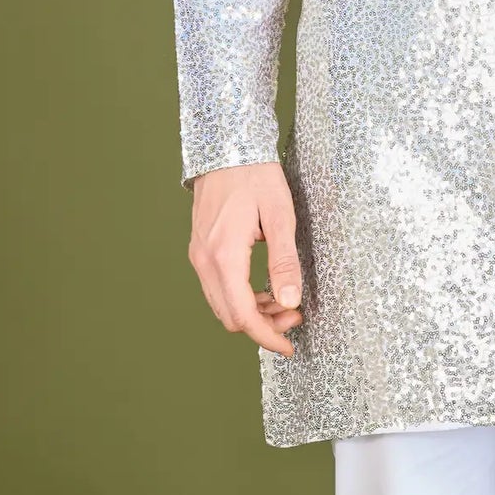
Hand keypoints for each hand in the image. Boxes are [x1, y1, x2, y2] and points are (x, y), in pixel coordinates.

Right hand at [187, 161, 305, 354]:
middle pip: (230, 316)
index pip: (243, 315)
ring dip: (253, 312)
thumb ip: (284, 262)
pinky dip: (241, 297)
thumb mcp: (280, 216)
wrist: (227, 148)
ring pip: (222, 304)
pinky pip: (218, 287)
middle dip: (263, 326)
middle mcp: (204, 261)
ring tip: (285, 304)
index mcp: (224, 256)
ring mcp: (199, 255)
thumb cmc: (256, 176)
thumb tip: (289, 303)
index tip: (289, 346)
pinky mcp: (201, 249)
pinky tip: (264, 289)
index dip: (266, 337)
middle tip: (295, 317)